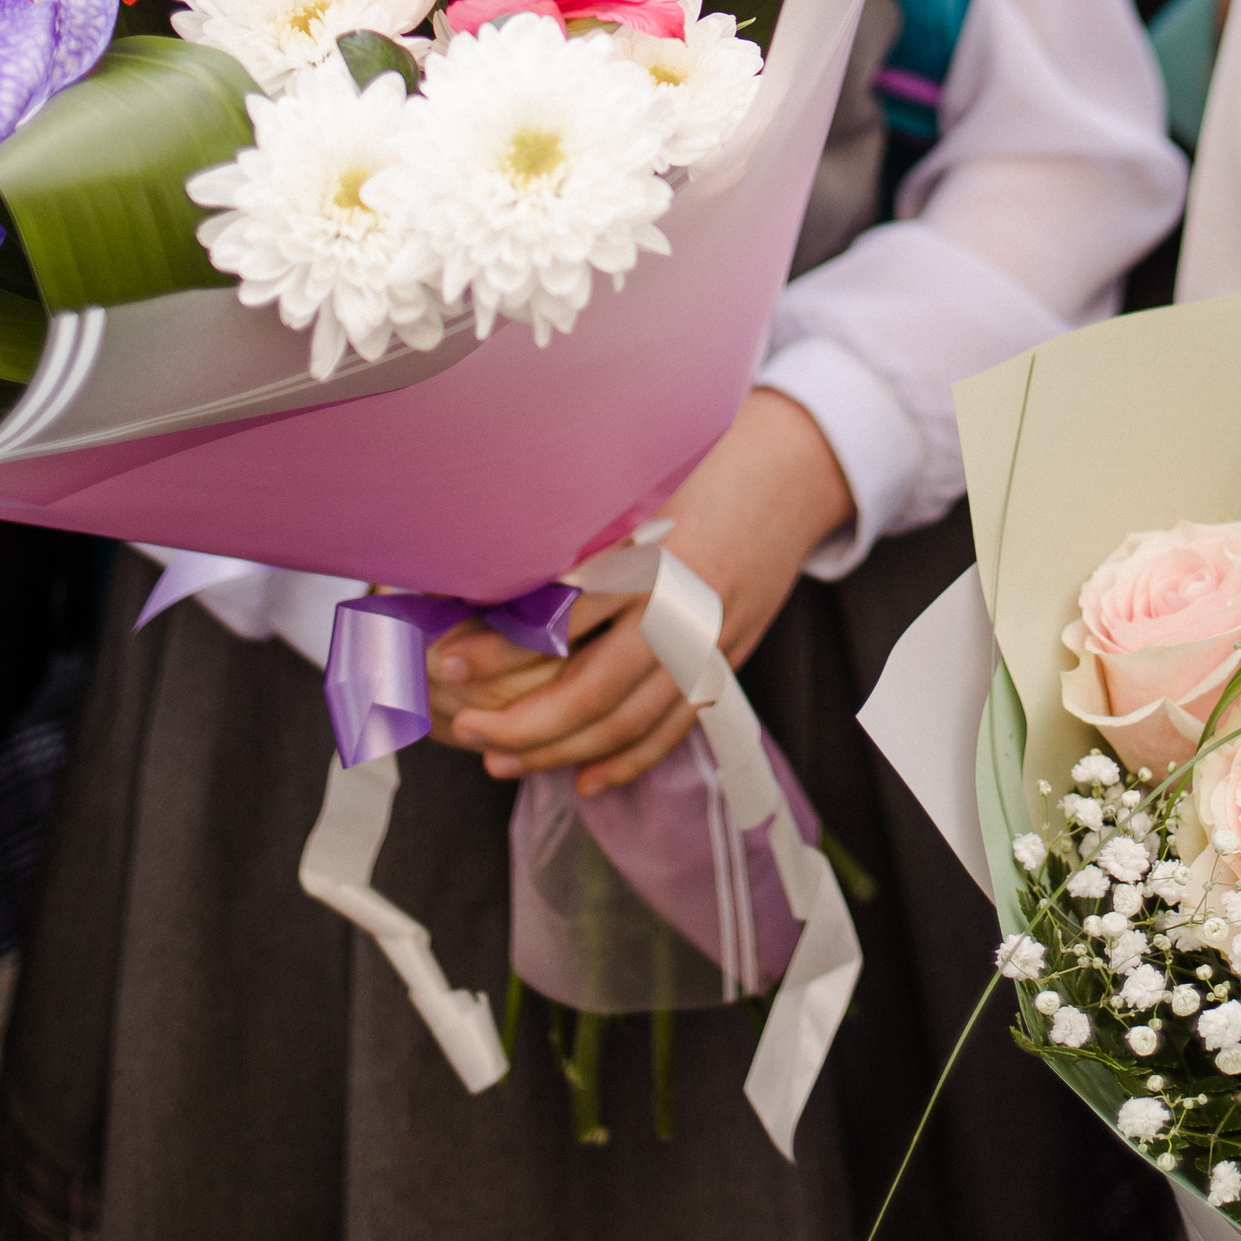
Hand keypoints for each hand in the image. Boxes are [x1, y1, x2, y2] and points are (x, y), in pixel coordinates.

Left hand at [424, 387, 855, 793]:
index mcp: (654, 550)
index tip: (447, 659)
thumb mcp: (642, 475)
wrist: (793, 476)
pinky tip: (584, 778)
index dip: (502, 645)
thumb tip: (480, 546)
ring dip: (562, 751)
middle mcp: (684, 603)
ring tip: (501, 759)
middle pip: (597, 688)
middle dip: (523, 721)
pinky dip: (629, 760)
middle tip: (465, 728)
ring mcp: (710, 641)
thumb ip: (578, 514)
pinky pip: (675, 728)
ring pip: (631, 721)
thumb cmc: (703, 462)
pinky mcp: (727, 662)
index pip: (567, 613)